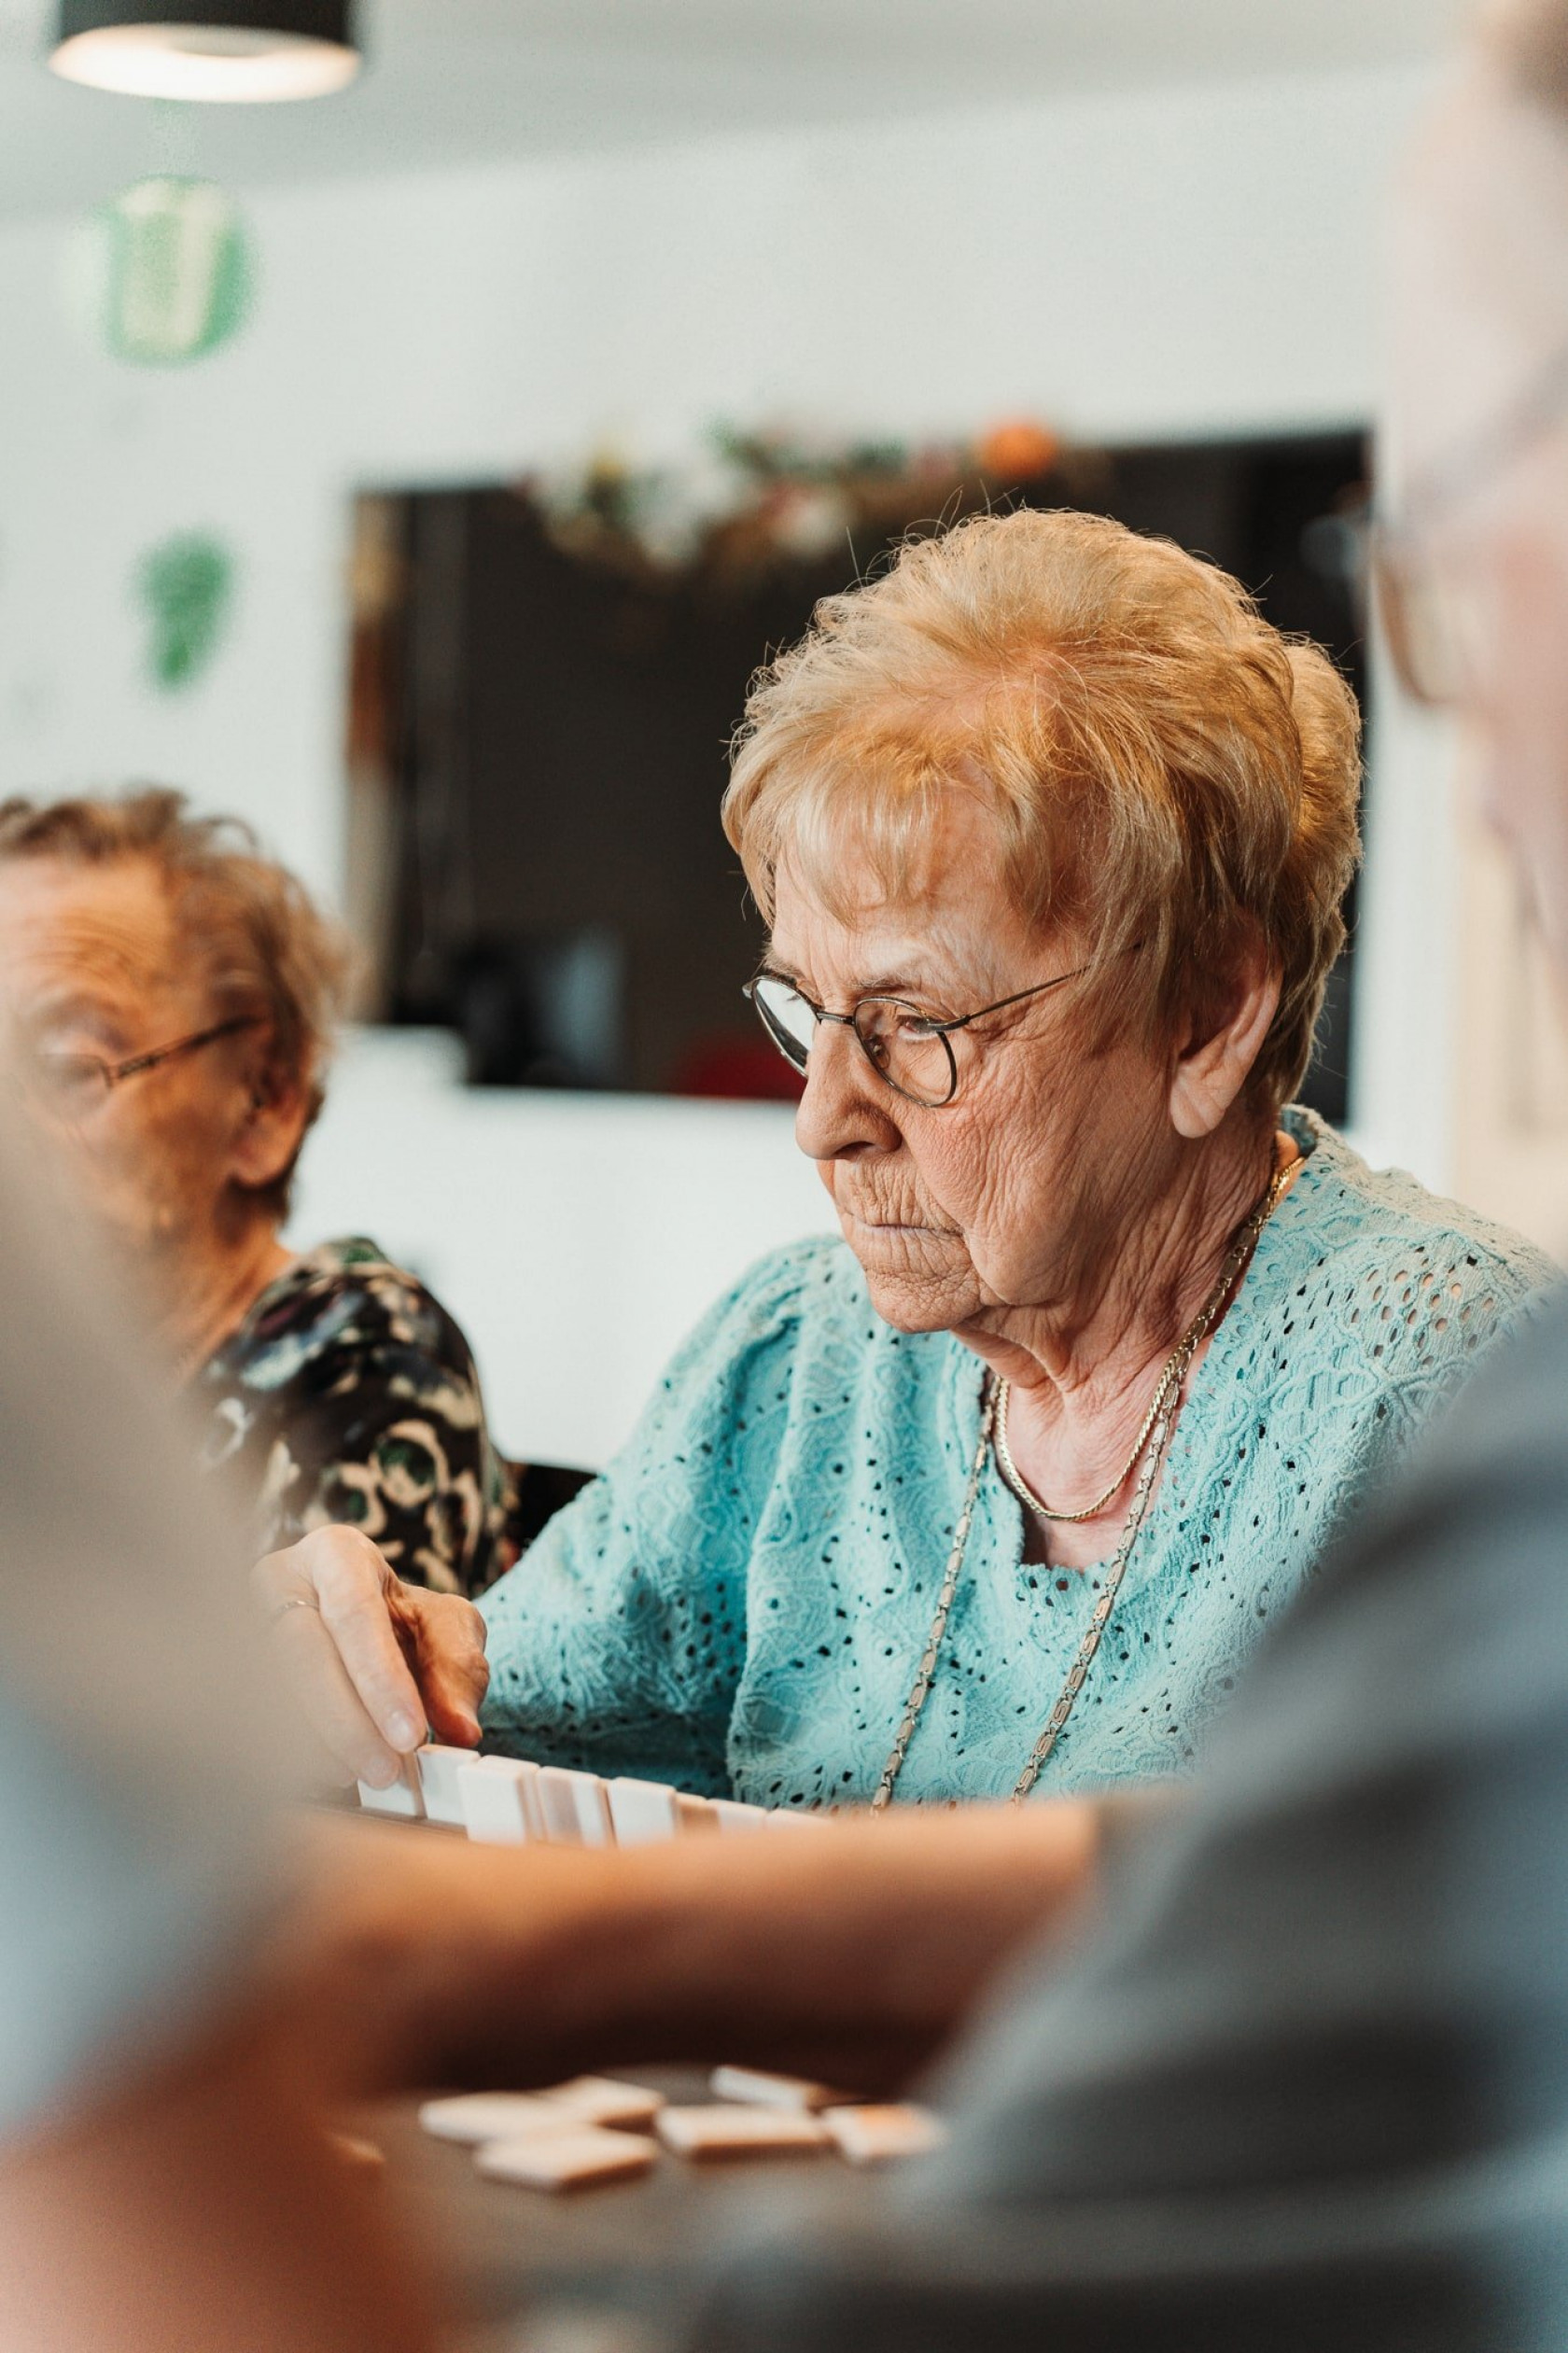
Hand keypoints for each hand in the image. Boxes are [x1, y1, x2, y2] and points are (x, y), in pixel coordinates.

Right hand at [254, 1526, 488, 1788]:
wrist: (350, 1626)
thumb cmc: (398, 1622)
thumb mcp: (445, 1628)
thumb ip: (458, 1669)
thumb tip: (460, 1729)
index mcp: (336, 1554)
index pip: (353, 1612)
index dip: (380, 1678)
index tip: (410, 1736)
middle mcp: (276, 1580)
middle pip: (300, 1652)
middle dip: (346, 1722)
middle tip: (387, 1771)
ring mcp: (235, 1622)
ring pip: (263, 1691)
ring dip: (313, 1744)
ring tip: (360, 1775)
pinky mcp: (218, 1666)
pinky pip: (241, 1718)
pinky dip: (284, 1755)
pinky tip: (322, 1773)